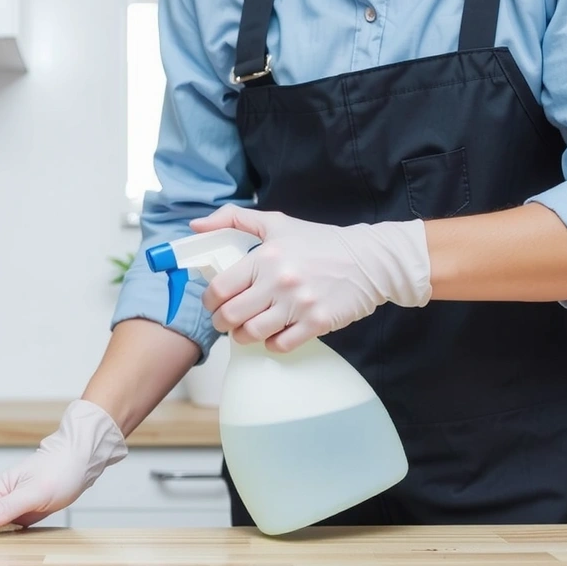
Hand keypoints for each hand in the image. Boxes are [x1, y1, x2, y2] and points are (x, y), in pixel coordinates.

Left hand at [190, 205, 431, 352]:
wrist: (370, 261)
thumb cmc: (321, 242)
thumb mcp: (277, 222)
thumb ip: (233, 220)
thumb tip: (196, 227)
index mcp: (266, 257)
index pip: (220, 288)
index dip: (209, 301)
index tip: (214, 302)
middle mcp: (280, 281)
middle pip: (231, 316)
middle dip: (222, 322)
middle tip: (226, 320)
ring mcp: (299, 305)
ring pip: (252, 334)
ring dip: (242, 336)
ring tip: (246, 329)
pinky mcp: (317, 323)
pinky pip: (280, 345)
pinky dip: (271, 344)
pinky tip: (273, 334)